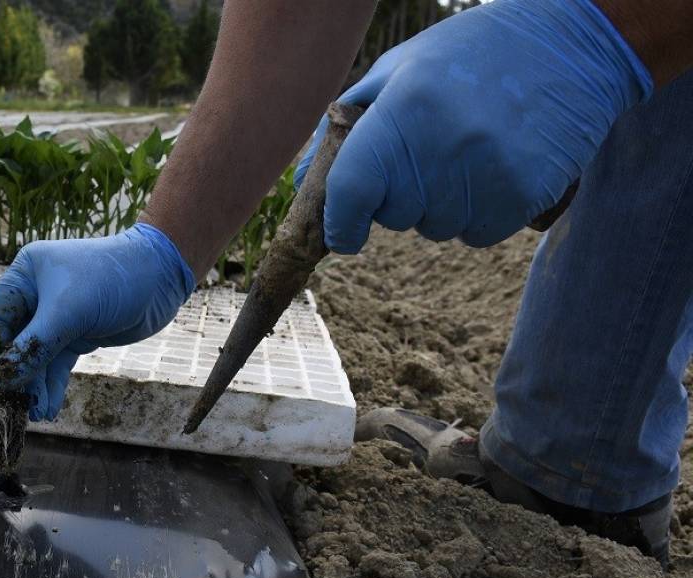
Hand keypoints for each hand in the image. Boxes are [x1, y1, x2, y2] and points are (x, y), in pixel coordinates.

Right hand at [0, 223, 195, 420]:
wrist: (160, 276)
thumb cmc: (109, 280)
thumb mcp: (66, 313)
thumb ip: (32, 348)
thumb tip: (1, 381)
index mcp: (24, 276)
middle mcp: (35, 295)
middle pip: (15, 343)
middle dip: (16, 377)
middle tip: (13, 409)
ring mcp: (57, 316)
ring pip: (37, 358)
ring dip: (36, 387)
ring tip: (36, 414)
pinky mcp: (77, 334)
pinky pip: (57, 363)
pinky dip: (53, 384)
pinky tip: (49, 407)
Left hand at [296, 0, 651, 253]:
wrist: (572, 46)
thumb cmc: (469, 55)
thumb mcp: (398, 69)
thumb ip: (344, 127)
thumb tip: (302, 184)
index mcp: (404, 108)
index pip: (352, 190)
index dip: (340, 222)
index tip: (342, 233)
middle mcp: (443, 144)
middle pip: (394, 215)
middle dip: (398, 196)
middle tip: (427, 151)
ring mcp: (488, 173)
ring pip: (435, 229)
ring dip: (439, 205)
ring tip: (464, 153)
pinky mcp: (525, 195)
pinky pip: (476, 234)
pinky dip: (476, 214)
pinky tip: (491, 169)